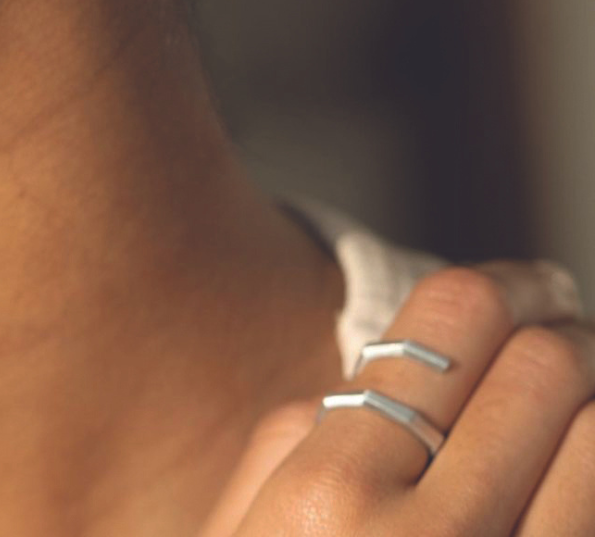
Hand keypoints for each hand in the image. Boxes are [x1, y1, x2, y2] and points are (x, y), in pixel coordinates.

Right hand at [199, 260, 593, 535]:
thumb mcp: (234, 534)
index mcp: (331, 496)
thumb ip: (291, 440)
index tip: (534, 285)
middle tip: (568, 332)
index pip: (454, 321)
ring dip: (594, 404)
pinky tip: (577, 464)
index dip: (509, 283)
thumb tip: (372, 374)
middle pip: (548, 368)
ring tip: (576, 401)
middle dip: (567, 333)